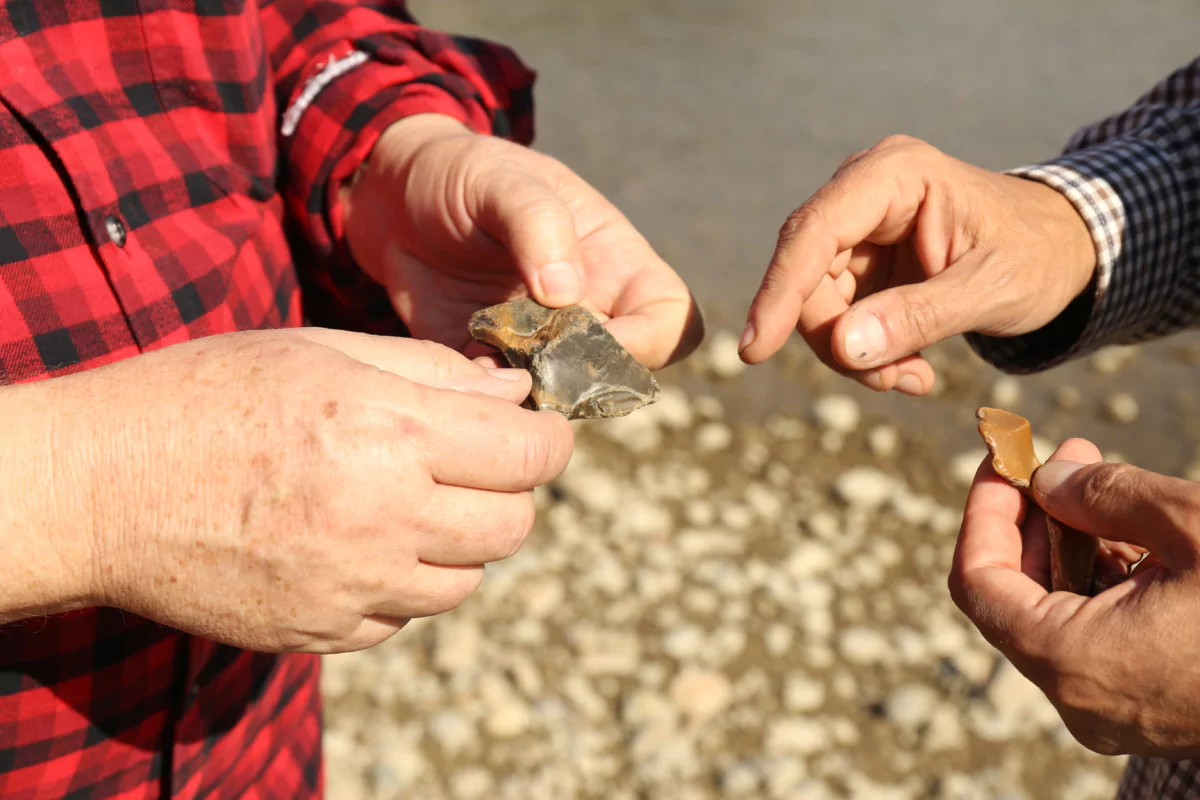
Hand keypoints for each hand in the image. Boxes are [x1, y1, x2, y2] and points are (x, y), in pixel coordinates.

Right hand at [15, 329, 572, 652]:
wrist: (100, 486)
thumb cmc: (208, 396)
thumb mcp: (321, 351)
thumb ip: (432, 372)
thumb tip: (515, 393)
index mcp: (388, 430)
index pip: (529, 453)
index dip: (550, 437)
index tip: (538, 428)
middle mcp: (383, 516)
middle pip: (513, 525)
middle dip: (512, 490)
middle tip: (478, 462)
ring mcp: (352, 586)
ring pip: (466, 579)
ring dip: (461, 540)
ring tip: (412, 500)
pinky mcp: (321, 633)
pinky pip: (403, 618)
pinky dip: (403, 583)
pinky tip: (360, 543)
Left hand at [341, 114, 702, 368]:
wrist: (392, 196)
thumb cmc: (463, 173)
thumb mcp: (501, 177)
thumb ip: (539, 223)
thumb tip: (567, 294)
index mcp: (614, 263)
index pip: (672, 321)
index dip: (649, 341)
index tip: (594, 338)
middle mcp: (586, 313)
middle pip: (621, 375)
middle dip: (582, 379)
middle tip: (531, 358)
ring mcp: (537, 348)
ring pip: (562, 399)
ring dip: (530, 394)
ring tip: (487, 358)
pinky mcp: (486, 368)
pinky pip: (501, 406)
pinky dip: (483, 399)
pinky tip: (455, 365)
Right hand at [739, 135, 1096, 393]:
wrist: (1060, 251)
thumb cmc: (1036, 256)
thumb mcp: (990, 290)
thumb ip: (918, 316)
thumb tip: (844, 346)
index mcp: (893, 175)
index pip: (815, 233)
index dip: (780, 292)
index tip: (755, 349)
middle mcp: (862, 192)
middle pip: (807, 276)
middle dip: (838, 341)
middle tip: (893, 382)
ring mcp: (857, 228)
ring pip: (815, 304)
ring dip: (853, 355)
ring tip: (912, 376)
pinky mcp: (859, 261)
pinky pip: (835, 317)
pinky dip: (863, 353)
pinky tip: (909, 366)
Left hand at [950, 437, 1199, 755]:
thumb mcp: (1192, 526)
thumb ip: (1105, 494)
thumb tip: (1050, 478)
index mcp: (1073, 661)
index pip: (978, 582)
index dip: (983, 511)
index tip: (1003, 459)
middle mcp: (1081, 698)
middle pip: (1012, 596)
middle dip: (1030, 517)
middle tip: (1060, 455)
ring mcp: (1117, 708)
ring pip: (1057, 613)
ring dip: (1070, 542)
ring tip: (1099, 478)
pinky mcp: (1152, 703)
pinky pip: (1100, 635)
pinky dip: (1104, 579)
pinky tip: (1135, 531)